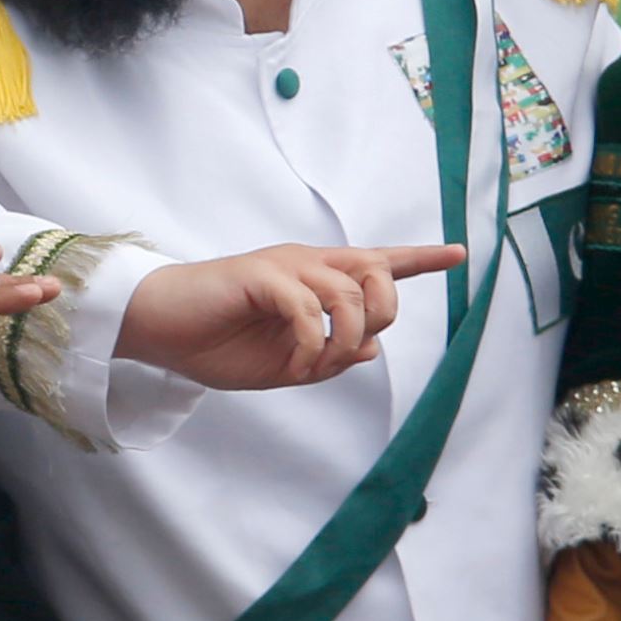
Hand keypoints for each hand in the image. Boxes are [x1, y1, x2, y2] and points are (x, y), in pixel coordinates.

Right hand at [113, 241, 464, 389]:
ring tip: (310, 367)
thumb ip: (329, 356)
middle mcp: (308, 263)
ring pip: (350, 293)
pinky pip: (309, 309)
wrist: (160, 329)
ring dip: (341, 342)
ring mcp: (285, 266)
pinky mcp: (261, 275)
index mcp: (316, 280)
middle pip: (379, 272)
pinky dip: (310, 345)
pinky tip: (292, 365)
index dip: (421, 258)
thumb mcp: (283, 364)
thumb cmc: (216, 343)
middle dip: (382, 313)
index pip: (378, 262)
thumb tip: (373, 347)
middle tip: (348, 348)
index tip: (460, 253)